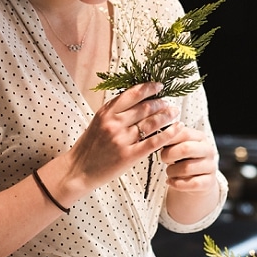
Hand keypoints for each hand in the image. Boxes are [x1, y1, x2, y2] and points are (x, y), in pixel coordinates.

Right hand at [65, 82, 180, 188]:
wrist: (78, 170)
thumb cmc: (88, 147)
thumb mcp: (97, 122)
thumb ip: (114, 111)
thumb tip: (136, 99)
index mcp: (106, 112)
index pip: (132, 94)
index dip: (149, 88)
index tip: (159, 86)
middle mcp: (114, 123)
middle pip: (145, 107)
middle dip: (161, 103)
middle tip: (169, 103)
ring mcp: (122, 139)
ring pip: (151, 123)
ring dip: (166, 116)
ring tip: (174, 113)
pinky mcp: (129, 156)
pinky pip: (153, 142)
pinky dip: (168, 134)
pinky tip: (177, 128)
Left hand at [160, 123, 218, 194]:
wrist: (197, 180)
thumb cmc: (184, 160)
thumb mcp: (179, 146)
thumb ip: (171, 139)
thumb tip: (156, 135)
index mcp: (200, 137)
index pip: (184, 133)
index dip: (168, 138)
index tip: (158, 143)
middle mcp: (208, 150)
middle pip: (186, 149)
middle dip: (168, 154)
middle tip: (162, 158)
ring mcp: (210, 166)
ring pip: (187, 168)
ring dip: (171, 171)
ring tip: (169, 171)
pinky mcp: (209, 182)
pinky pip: (192, 183)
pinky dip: (177, 183)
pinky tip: (170, 181)